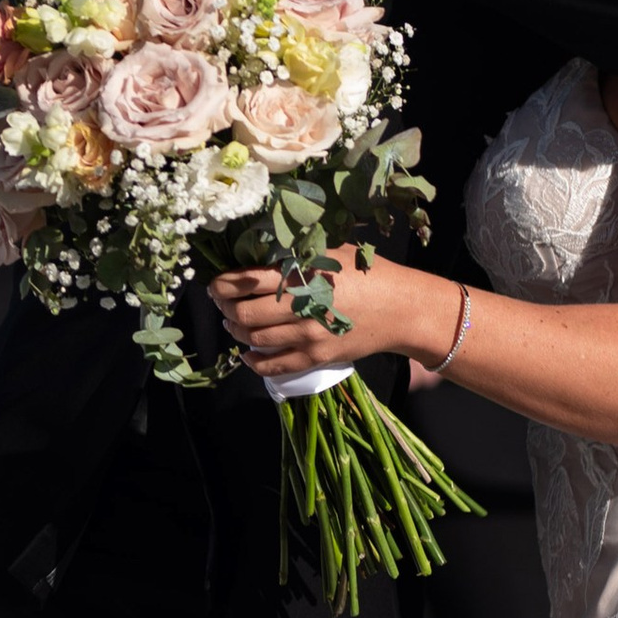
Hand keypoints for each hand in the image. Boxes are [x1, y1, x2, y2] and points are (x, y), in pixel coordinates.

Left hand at [209, 249, 460, 375]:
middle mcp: (302, 307)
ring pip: (255, 339)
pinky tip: (248, 353)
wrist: (402, 309)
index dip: (223, 284)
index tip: (216, 284)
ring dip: (236, 331)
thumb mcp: (332, 251)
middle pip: (244, 313)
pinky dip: (254, 362)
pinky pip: (275, 366)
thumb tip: (259, 251)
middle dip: (226, 308)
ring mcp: (309, 336)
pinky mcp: (317, 358)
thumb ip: (297, 254)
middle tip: (223, 303)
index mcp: (304, 275)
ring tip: (234, 322)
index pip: (248, 281)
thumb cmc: (368, 273)